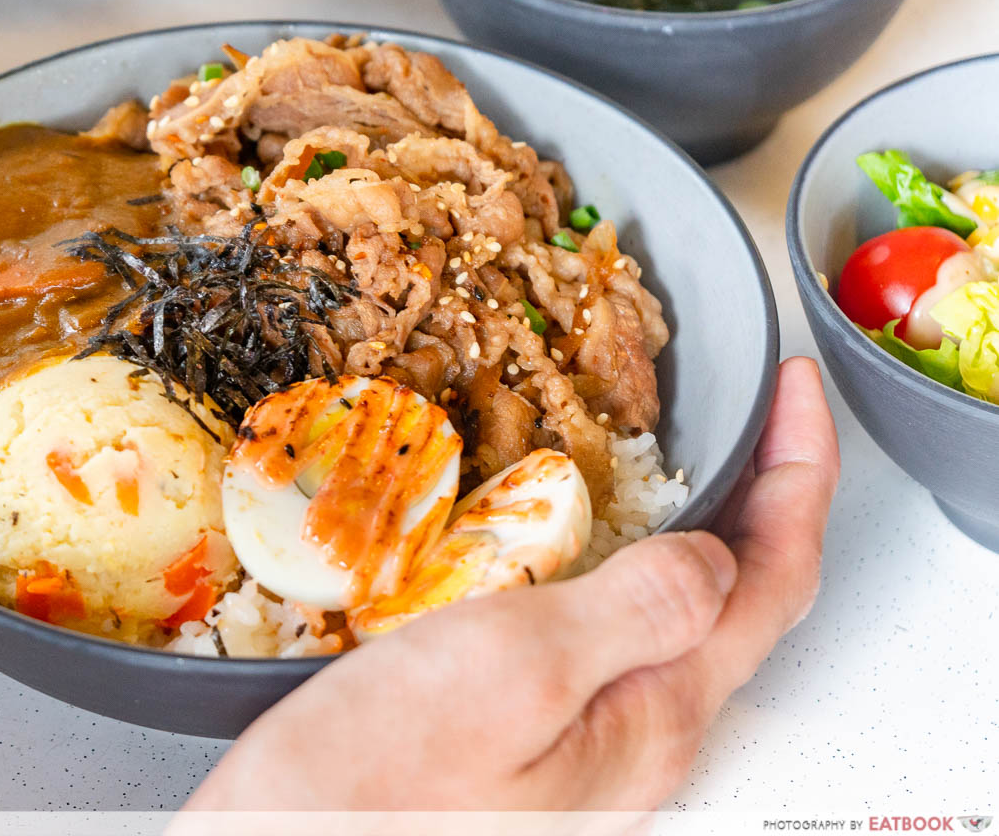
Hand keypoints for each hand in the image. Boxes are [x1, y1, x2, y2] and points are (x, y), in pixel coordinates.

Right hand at [188, 357, 838, 810]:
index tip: (795, 393)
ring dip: (703, 533)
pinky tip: (587, 547)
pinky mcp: (536, 741)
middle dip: (764, 500)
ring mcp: (588, 746)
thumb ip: (636, 610)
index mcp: (652, 717)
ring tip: (691, 464)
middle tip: (755, 418)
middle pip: (744, 605)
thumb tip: (717, 558)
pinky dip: (633, 570)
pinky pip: (618, 643)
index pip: (774, 582)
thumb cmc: (373, 779)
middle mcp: (635, 740)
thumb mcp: (516, 669)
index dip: (800, 477)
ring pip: (682, 624)